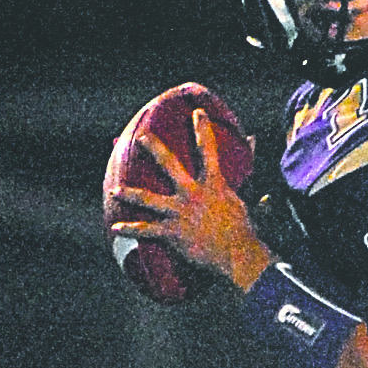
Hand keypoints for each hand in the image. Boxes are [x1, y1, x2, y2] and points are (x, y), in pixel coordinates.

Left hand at [108, 109, 271, 290]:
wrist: (238, 255)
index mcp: (213, 183)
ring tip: (114, 190)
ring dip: (130, 194)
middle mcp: (192, 194)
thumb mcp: (246, 194)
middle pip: (169, 165)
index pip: (208, 150)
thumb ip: (247, 164)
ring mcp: (180, 213)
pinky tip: (115, 228)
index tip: (196, 113)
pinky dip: (131, 229)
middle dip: (155, 149)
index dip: (202, 129)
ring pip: (148, 199)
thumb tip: (252, 139)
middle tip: (141, 137)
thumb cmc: (245, 227)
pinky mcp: (172, 233)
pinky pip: (147, 230)